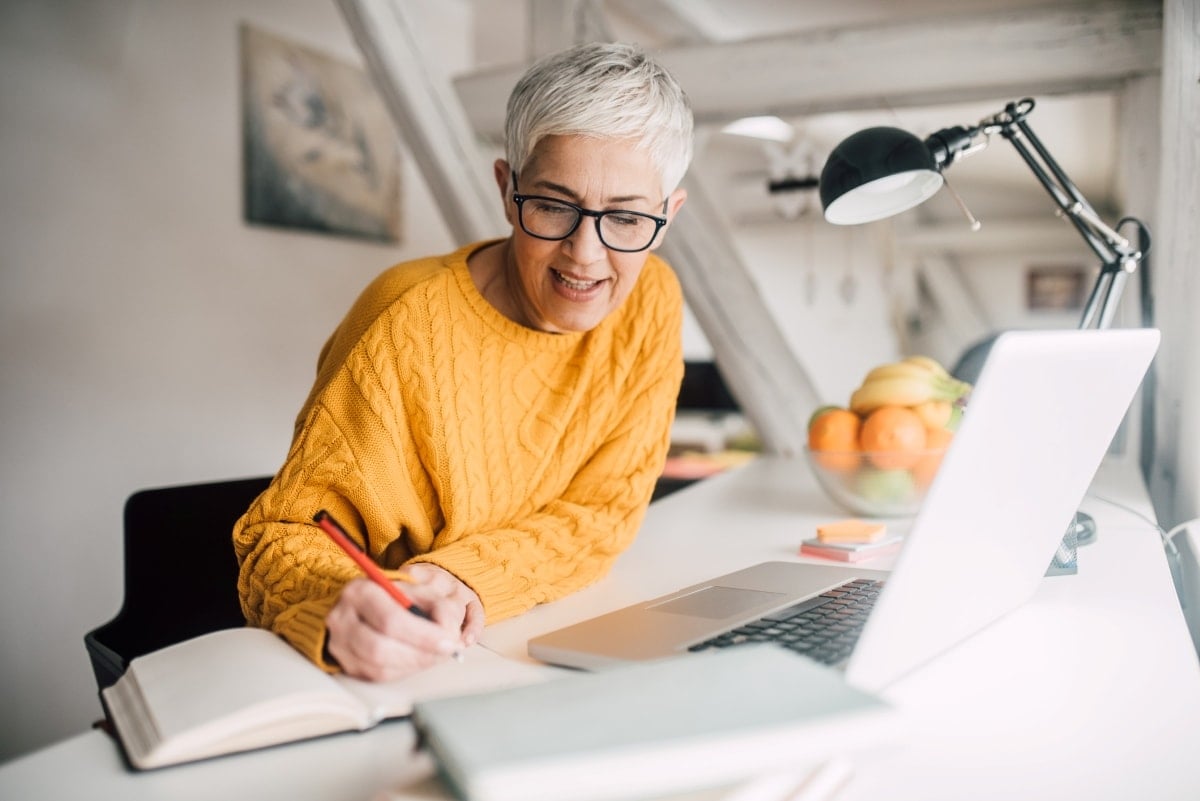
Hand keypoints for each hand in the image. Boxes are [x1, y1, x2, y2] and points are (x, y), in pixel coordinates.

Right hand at [324, 565, 482, 681]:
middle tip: (445, 653)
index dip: (423, 635)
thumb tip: (450, 632)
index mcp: (360, 591)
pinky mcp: (344, 663)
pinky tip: (417, 661)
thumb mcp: (417, 590)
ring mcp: (339, 643)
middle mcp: (341, 617)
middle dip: (419, 654)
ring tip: (434, 657)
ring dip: (413, 665)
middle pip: (380, 648)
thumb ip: (438, 606)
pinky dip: (402, 671)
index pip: (391, 619)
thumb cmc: (394, 598)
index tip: (449, 642)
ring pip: (377, 666)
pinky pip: (376, 676)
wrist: (362, 607)